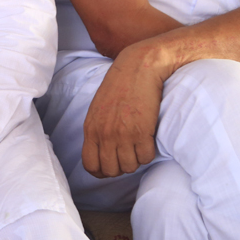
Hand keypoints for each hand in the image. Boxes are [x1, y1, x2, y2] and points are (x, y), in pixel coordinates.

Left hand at [81, 47, 164, 177]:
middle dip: (121, 166)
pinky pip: (146, 157)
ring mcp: (123, 134)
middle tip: (129, 153)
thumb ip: (97, 131)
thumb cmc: (120, 86)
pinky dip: (149, 152)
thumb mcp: (99, 109)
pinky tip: (148, 138)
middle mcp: (104, 134)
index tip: (111, 166)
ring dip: (137, 159)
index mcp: (91, 128)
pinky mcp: (142, 132)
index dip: (102, 171)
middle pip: (112, 170)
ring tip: (139, 143)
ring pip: (130, 166)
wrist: (138, 68)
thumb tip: (102, 152)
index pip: (90, 165)